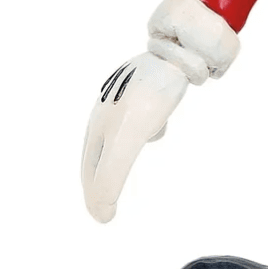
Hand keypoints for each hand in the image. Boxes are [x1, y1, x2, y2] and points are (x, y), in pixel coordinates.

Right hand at [80, 52, 188, 222]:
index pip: (90, 168)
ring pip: (120, 131)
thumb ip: (110, 177)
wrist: (177, 52)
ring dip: (121, 149)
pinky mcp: (148, 87)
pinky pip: (142, 113)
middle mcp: (108, 110)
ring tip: (124, 161)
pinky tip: (159, 127)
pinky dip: (146, 127)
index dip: (94, 194)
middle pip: (100, 150)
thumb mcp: (127, 140)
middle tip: (107, 196)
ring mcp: (127, 97)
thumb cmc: (151, 95)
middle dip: (102, 175)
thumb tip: (100, 215)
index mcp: (99, 124)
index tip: (103, 216)